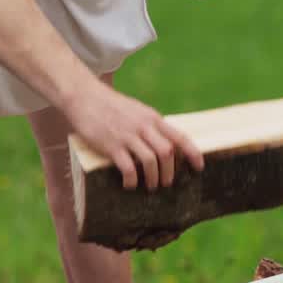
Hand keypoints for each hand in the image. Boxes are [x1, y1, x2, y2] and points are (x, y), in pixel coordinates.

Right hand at [62, 79, 204, 190]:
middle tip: (167, 183)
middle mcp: (143, 127)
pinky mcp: (111, 145)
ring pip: (151, 161)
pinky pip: (128, 167)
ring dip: (154, 178)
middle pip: (167, 152)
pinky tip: (130, 184)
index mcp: (152, 118)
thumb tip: (163, 144)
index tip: (199, 167)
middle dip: (170, 172)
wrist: (83, 96)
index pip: (180, 136)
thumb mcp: (137, 111)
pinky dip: (132, 179)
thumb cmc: (110, 106)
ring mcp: (127, 136)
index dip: (192, 153)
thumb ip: (150, 125)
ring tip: (151, 186)